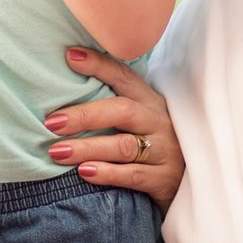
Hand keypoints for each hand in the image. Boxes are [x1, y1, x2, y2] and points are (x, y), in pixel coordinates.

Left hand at [43, 47, 183, 210]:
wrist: (191, 186)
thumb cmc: (156, 148)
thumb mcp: (143, 122)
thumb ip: (116, 108)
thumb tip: (71, 87)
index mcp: (151, 103)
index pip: (124, 77)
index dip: (99, 65)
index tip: (70, 56)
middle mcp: (160, 123)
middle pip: (122, 111)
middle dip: (84, 115)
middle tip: (52, 122)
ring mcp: (165, 151)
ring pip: (123, 146)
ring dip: (87, 147)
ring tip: (57, 152)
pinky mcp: (165, 180)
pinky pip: (133, 175)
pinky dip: (107, 173)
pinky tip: (84, 172)